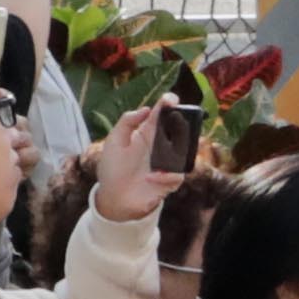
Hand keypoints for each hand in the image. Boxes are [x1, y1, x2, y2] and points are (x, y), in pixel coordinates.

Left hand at [87, 98, 173, 222]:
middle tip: (180, 122)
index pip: (161, 114)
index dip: (168, 104)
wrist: (115, 198)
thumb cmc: (113, 169)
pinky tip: (152, 179)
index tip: (170, 100)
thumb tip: (146, 109)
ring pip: (185, 151)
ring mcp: (168, 162)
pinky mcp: (171, 180)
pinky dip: (167, 176)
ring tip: (162, 157)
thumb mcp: (113, 142)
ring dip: (177, 153)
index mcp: (147, 133)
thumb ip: (126, 122)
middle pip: (180, 129)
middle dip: (184, 124)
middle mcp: (161, 145)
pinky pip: (178, 174)